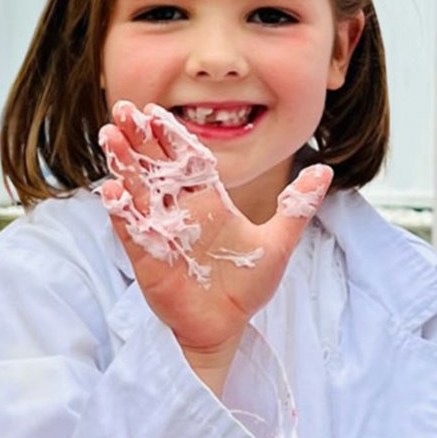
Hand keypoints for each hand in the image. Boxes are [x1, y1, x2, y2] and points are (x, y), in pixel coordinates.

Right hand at [99, 100, 330, 383]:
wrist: (225, 327)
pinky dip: (121, 211)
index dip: (171, 135)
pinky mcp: (148, 258)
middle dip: (139, 139)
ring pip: (138, 191)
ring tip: (110, 138)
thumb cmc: (247, 285)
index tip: (154, 110)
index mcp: (208, 201)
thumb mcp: (279, 242)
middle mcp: (181, 211)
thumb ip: (297, 205)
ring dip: (124, 165)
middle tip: (122, 110)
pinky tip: (112, 190)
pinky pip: (131, 230)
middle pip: (156, 167)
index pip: (188, 159)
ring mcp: (161, 232)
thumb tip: (326, 170)